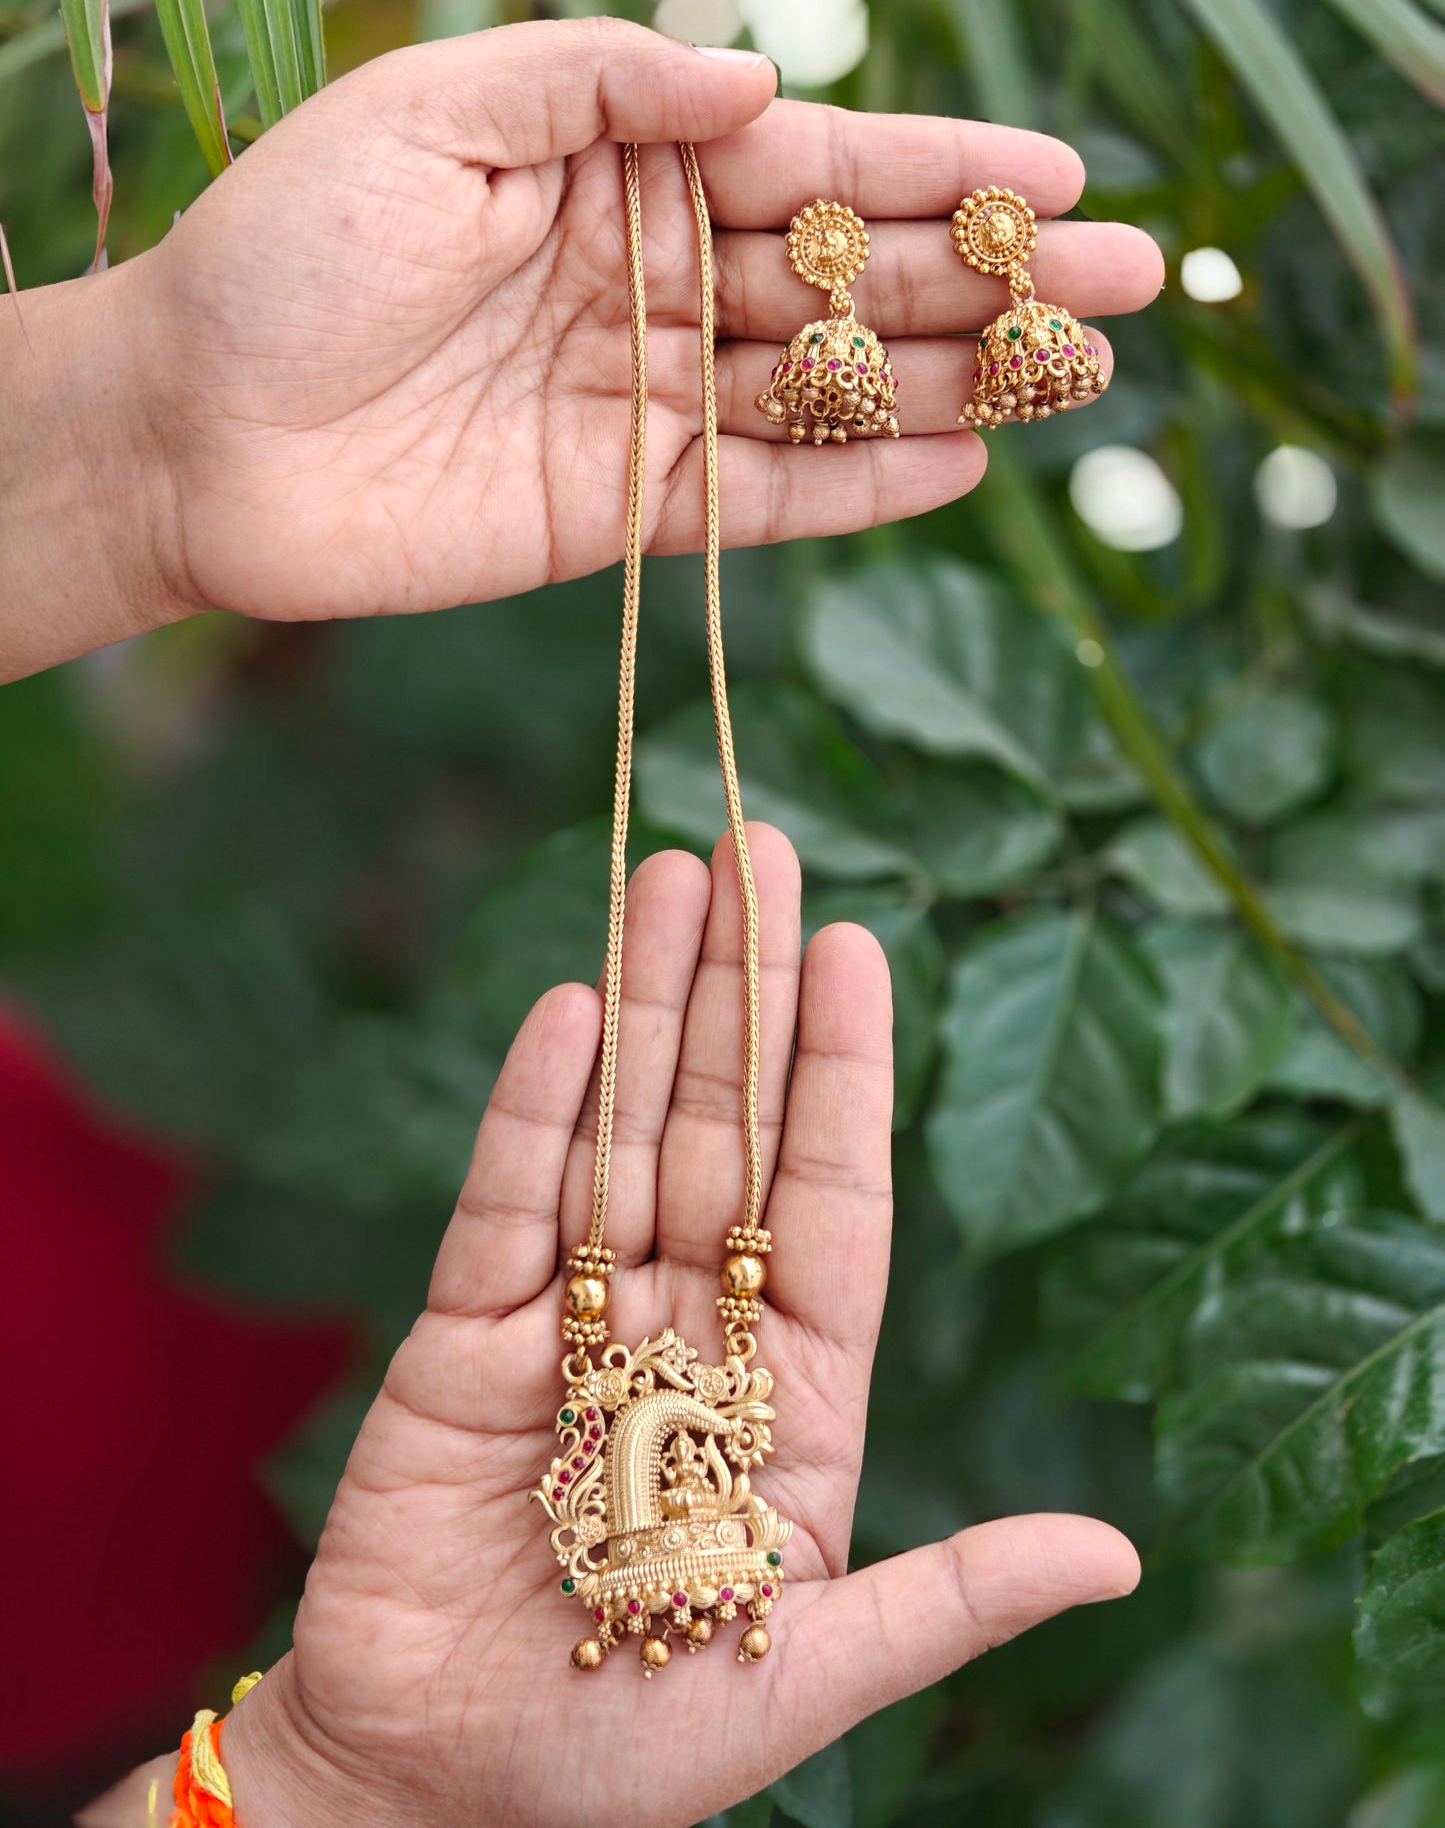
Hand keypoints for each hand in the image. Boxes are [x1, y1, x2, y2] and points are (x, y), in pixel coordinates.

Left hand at [0, 18, 1162, 677]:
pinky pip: (767, 501)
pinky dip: (860, 489)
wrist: (194, 432)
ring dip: (956, 383)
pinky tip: (962, 467)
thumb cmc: (289, 251)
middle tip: (1126, 286)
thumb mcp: (434, 114)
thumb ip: (601, 87)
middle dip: (987, 280)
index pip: (806, 166)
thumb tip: (761, 87)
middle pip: (847, 278)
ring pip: (829, 390)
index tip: (1061, 182)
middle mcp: (648, 282)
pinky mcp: (625, 514)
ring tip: (1079, 381)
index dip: (936, 174)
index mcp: (613, 169)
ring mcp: (645, 404)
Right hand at [217, 826, 1138, 1827]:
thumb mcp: (812, 1674)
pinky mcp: (462, 1339)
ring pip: (624, 1135)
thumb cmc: (629, 1756)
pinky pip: (509, 1202)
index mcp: (788, 1403)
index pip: (829, 1204)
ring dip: (650, 1005)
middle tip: (759, 844)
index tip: (858, 941)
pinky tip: (575, 1004)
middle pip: (728, 1133)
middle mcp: (688, 1338)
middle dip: (746, 992)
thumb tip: (1120, 1556)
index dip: (842, 1072)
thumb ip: (951, 1597)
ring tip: (669, 874)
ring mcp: (573, 1324)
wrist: (433, 1797)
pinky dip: (539, 1106)